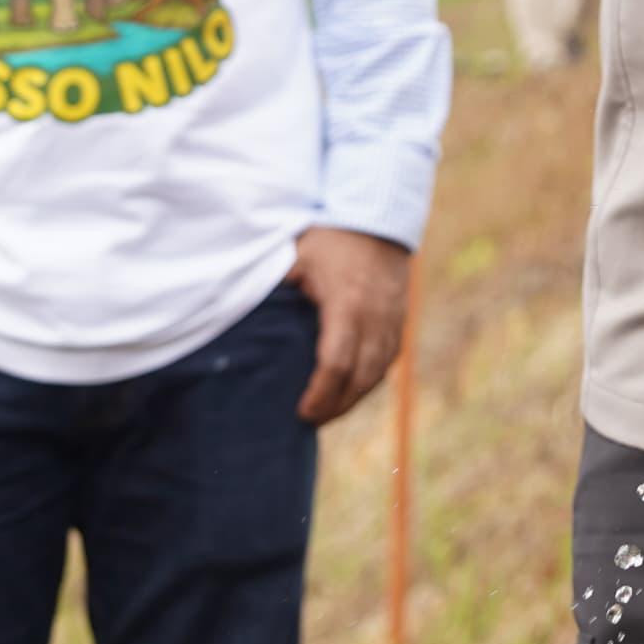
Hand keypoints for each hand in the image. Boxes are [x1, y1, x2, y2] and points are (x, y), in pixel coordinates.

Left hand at [288, 225, 413, 425]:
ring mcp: (392, 321)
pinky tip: (350, 391)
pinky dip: (369, 381)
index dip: (321, 394)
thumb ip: (279, 288)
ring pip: (378, 373)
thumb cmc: (331, 240)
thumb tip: (244, 314)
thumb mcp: (299, 256)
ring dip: (354, 398)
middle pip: (361, 377)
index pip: (336, 363)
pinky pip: (388, 362)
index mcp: (347, 304)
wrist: (379, 221)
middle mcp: (376, 317)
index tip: (302, 412)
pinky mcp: (399, 321)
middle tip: (310, 421)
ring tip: (328, 413)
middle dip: (336, 406)